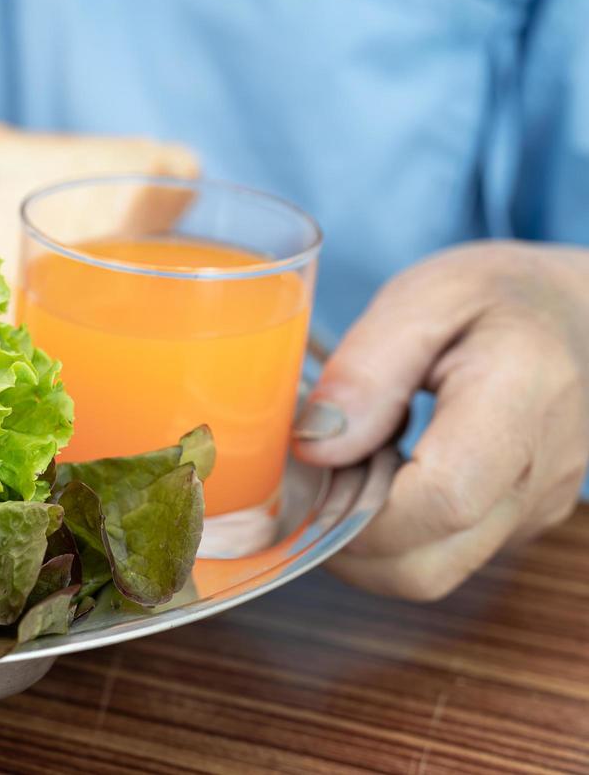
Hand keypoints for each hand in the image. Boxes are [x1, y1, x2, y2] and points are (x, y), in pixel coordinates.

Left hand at [294, 242, 588, 600]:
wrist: (574, 316)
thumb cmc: (495, 298)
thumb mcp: (423, 300)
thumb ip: (366, 370)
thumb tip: (312, 447)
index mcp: (519, 399)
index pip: (441, 500)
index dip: (355, 506)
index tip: (308, 467)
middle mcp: (538, 474)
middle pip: (426, 565)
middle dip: (341, 539)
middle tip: (307, 475)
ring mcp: (533, 510)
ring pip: (429, 572)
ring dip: (362, 541)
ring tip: (343, 467)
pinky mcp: (518, 525)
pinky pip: (443, 555)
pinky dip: (392, 534)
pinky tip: (376, 474)